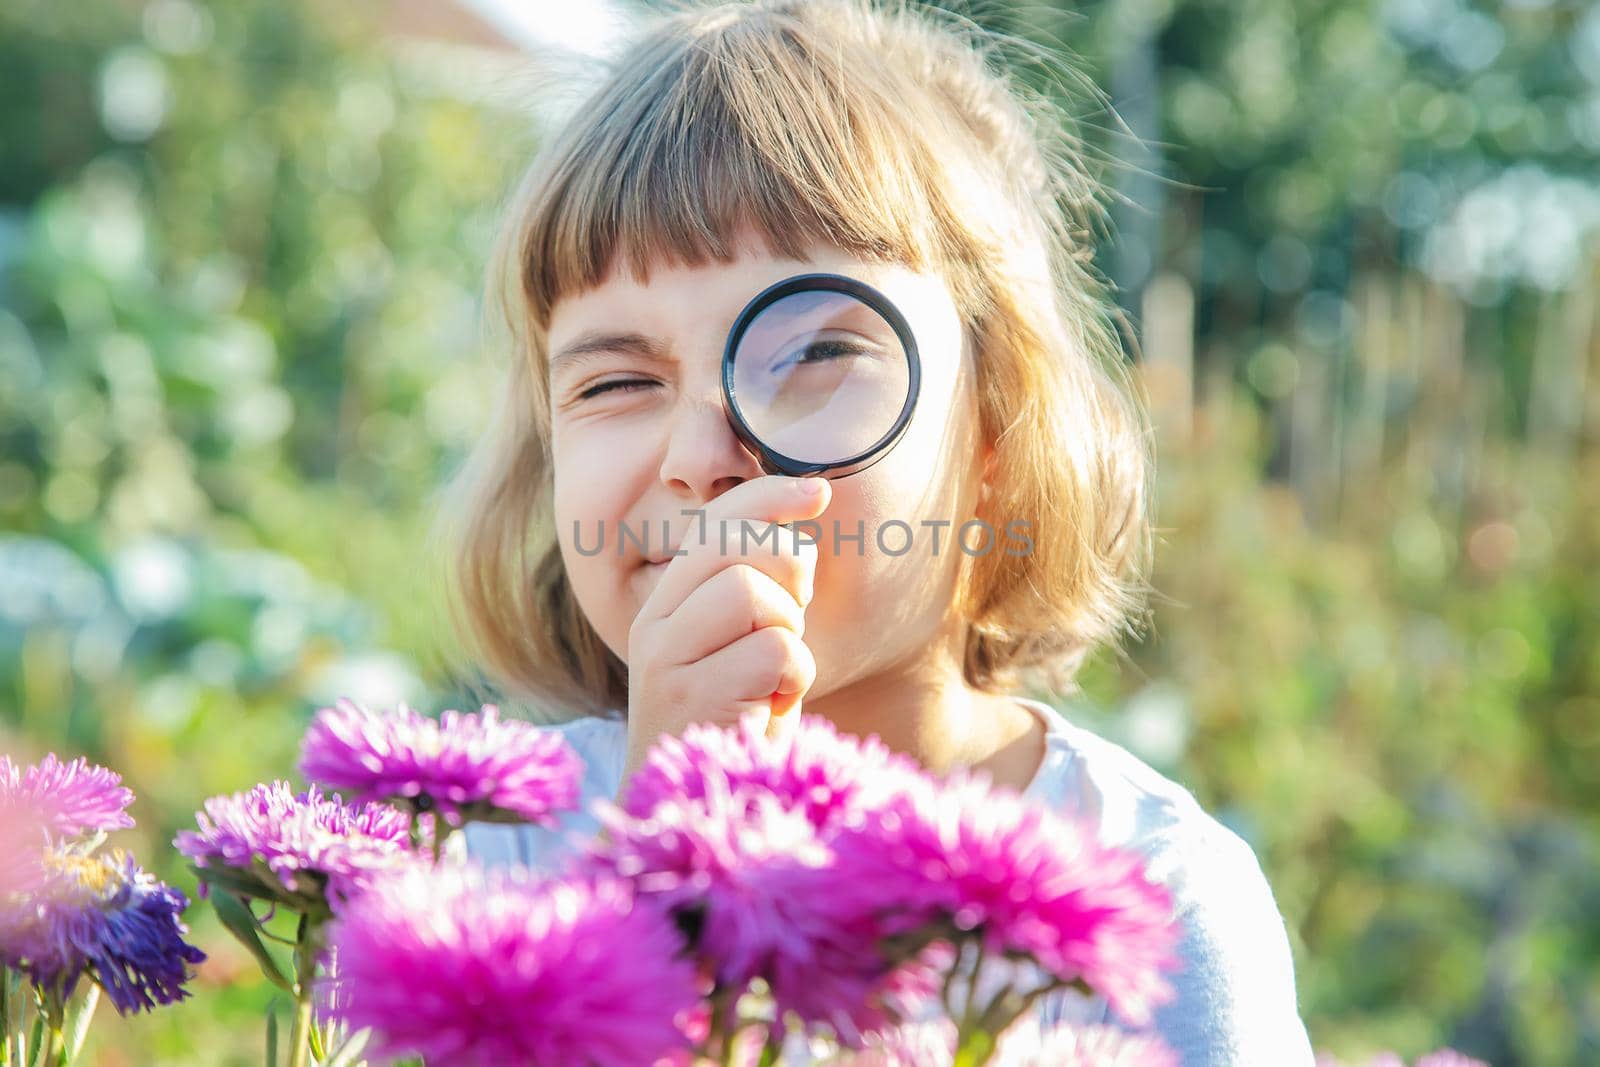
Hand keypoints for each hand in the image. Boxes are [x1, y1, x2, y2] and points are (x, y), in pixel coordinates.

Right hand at [619, 474, 830, 791]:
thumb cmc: (734, 726)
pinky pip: (774, 652)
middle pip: (735, 547)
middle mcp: (654, 625)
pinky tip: (771, 708)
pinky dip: (792, 680)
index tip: (817, 490)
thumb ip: (758, 586)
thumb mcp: (742, 647)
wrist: (695, 814)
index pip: (715, 525)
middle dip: (787, 575)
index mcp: (665, 605)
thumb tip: (807, 505)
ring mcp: (666, 661)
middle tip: (789, 626)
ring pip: (752, 594)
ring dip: (787, 634)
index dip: (769, 497)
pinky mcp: (692, 698)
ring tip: (773, 676)